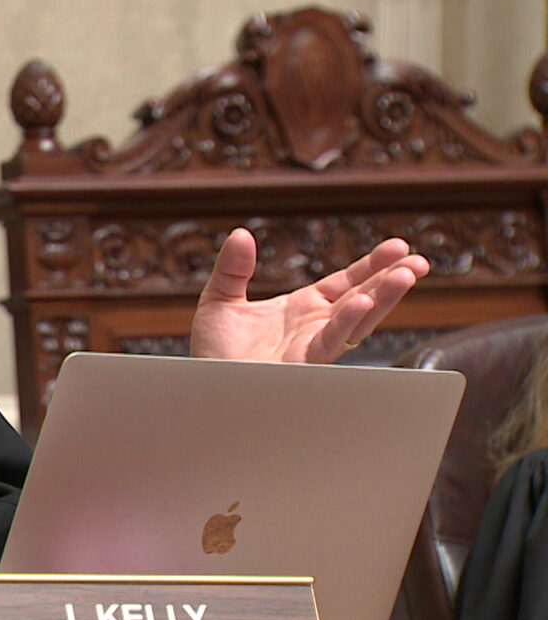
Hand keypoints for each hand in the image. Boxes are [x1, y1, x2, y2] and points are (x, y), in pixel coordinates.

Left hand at [190, 228, 428, 362]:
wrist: (201, 386)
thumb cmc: (214, 352)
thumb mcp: (220, 299)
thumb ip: (233, 268)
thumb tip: (241, 234)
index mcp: (302, 309)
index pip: (346, 283)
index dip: (372, 265)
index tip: (398, 247)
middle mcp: (315, 327)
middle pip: (362, 299)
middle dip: (390, 280)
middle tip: (418, 261)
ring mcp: (312, 346)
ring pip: (356, 321)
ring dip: (383, 298)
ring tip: (406, 275)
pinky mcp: (303, 365)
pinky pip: (331, 342)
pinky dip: (347, 322)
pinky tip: (363, 303)